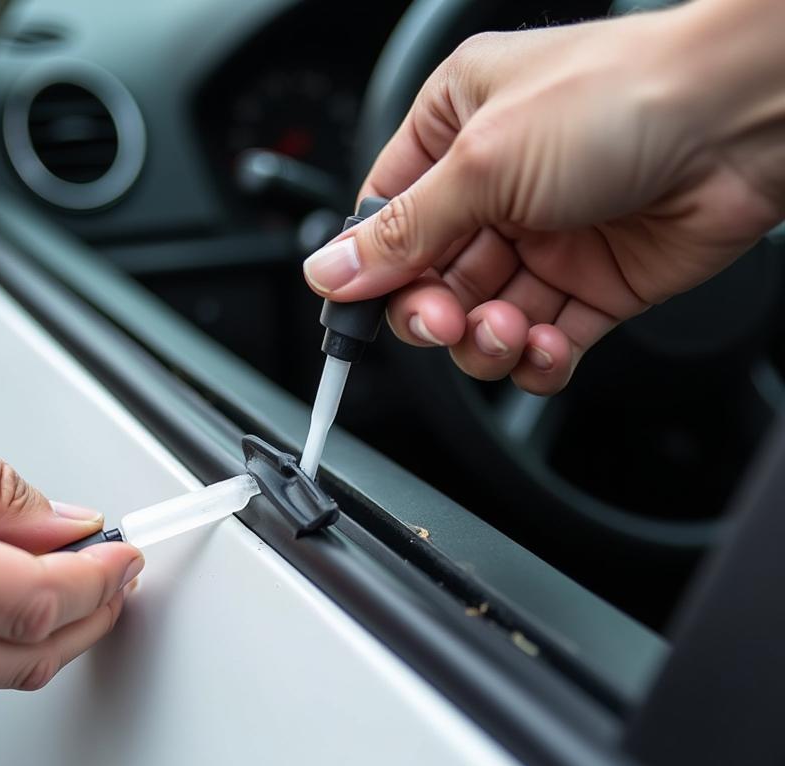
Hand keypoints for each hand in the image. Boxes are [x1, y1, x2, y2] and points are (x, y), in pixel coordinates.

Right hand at [304, 0, 784, 393]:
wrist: (746, 116)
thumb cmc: (621, 97)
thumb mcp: (483, 160)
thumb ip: (403, 231)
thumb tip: (329, 272)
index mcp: (454, 130)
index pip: (386, 221)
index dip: (370, 275)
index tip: (358, 318)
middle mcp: (495, 187)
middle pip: (431, 282)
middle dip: (435, 315)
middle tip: (447, 322)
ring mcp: (544, 239)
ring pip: (483, 321)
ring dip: (487, 342)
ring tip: (510, 330)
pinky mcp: (592, 285)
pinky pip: (543, 343)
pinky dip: (538, 361)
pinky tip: (548, 347)